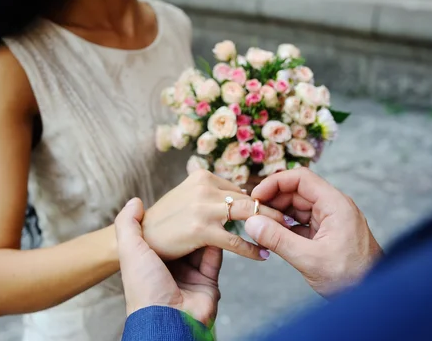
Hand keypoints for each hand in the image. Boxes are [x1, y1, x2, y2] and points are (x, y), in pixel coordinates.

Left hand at [116, 198, 221, 326]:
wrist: (165, 319)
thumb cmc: (144, 286)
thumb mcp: (129, 249)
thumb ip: (128, 223)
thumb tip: (135, 201)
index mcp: (154, 255)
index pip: (169, 228)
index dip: (179, 212)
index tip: (188, 196)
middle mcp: (173, 263)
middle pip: (190, 234)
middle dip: (201, 219)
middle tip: (210, 200)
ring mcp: (191, 272)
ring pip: (208, 242)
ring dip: (217, 227)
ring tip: (222, 209)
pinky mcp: (209, 281)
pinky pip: (219, 258)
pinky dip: (227, 243)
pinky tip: (229, 227)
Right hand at [143, 170, 290, 260]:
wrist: (141, 236)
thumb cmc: (167, 220)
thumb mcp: (188, 196)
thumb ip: (211, 194)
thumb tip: (238, 198)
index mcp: (204, 176)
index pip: (241, 189)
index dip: (259, 202)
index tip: (275, 211)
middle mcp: (205, 187)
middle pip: (248, 198)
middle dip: (271, 210)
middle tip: (290, 220)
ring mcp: (203, 206)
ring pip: (247, 214)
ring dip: (268, 224)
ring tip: (284, 234)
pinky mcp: (201, 229)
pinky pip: (236, 239)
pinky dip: (252, 249)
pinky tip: (262, 255)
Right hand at [245, 168, 382, 297]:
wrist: (374, 295)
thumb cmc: (351, 278)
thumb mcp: (309, 259)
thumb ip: (278, 239)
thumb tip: (251, 223)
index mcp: (335, 204)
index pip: (301, 179)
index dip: (275, 183)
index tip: (256, 196)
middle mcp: (334, 207)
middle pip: (297, 191)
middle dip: (273, 200)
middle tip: (253, 214)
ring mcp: (331, 221)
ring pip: (298, 207)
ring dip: (278, 214)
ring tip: (260, 227)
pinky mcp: (327, 234)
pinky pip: (302, 223)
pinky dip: (286, 227)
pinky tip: (273, 236)